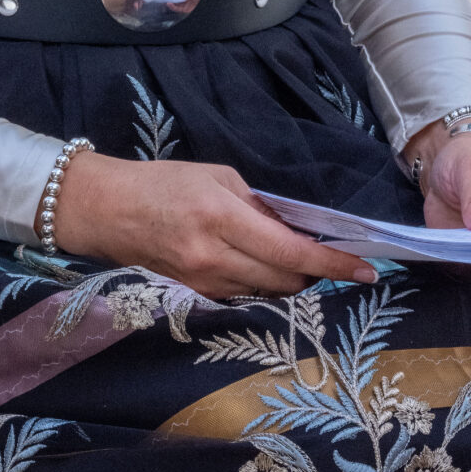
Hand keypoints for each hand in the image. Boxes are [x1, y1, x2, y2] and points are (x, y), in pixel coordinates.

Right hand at [48, 153, 377, 299]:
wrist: (103, 210)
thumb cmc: (161, 183)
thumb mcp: (216, 176)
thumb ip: (258, 205)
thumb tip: (295, 229)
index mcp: (221, 217)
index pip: (291, 252)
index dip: (333, 264)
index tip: (366, 269)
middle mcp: (213, 257)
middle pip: (285, 281)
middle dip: (315, 273)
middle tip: (333, 258)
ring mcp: (201, 281)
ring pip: (266, 292)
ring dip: (289, 280)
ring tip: (295, 260)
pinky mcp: (192, 294)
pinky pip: (242, 295)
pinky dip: (261, 284)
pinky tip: (263, 268)